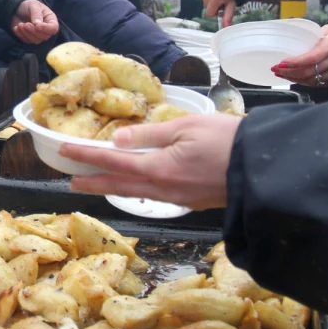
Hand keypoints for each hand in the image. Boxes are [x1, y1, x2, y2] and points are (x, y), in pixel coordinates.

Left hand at [11, 0, 59, 44]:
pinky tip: (17, 28)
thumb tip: (37, 24)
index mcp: (51, 20)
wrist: (18, 8)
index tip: (36, 26)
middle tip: (26, 24)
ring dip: (27, 34)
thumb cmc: (29, 5)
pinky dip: (21, 35)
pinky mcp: (29, 38)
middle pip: (44, 36)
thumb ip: (36, 14)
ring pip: (36, 40)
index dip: (46, 29)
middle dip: (34, 31)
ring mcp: (38, 35)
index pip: (53, 28)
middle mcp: (46, 29)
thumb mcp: (33, 5)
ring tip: (20, 25)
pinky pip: (26, 41)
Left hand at [60, 114, 239, 209]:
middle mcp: (164, 189)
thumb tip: (118, 139)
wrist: (264, 167)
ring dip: (113, 188)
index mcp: (159, 168)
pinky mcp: (192, 201)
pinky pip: (156, 197)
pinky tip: (134, 187)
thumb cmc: (228, 139)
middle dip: (93, 182)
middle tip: (71, 182)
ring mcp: (178, 199)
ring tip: (95, 184)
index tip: (63, 152)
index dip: (86, 156)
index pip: (112, 161)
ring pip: (136, 194)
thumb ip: (149, 135)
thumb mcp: (185, 127)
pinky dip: (137, 191)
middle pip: (119, 185)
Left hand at [273, 24, 327, 86]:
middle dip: (289, 73)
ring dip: (295, 79)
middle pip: (308, 72)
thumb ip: (313, 38)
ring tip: (283, 75)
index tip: (280, 63)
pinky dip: (306, 83)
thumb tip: (295, 43)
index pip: (310, 58)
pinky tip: (297, 79)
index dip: (293, 63)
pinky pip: (320, 84)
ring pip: (313, 81)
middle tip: (276, 70)